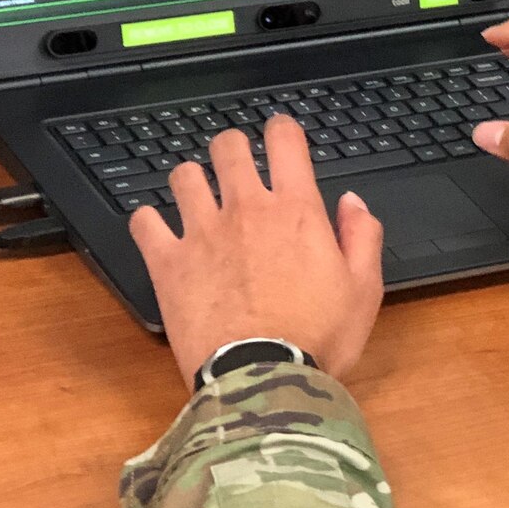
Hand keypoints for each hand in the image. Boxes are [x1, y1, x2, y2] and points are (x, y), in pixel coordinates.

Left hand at [128, 116, 385, 386]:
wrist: (263, 378)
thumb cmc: (318, 337)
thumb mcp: (364, 288)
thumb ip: (361, 236)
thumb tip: (352, 203)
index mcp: (296, 211)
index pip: (285, 140)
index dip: (282, 129)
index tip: (281, 136)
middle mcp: (246, 210)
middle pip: (228, 148)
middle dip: (232, 148)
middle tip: (236, 164)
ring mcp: (202, 233)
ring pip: (184, 176)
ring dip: (192, 180)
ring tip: (198, 196)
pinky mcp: (167, 263)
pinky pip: (144, 222)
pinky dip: (149, 221)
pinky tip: (158, 230)